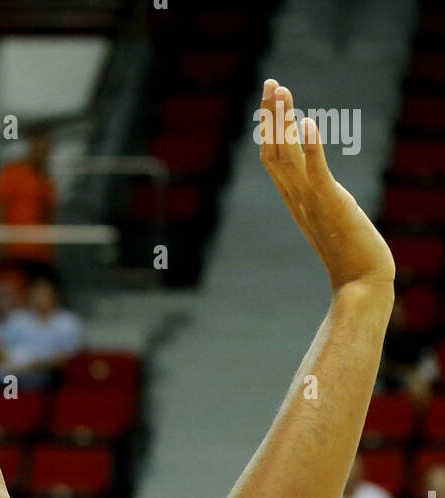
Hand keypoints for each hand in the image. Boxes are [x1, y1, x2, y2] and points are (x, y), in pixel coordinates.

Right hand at [259, 78, 395, 292]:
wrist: (360, 282)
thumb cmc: (350, 254)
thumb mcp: (329, 216)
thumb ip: (321, 198)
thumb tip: (320, 184)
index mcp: (294, 199)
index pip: (272, 157)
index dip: (269, 127)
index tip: (272, 98)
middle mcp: (297, 198)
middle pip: (273, 150)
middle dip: (271, 116)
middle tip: (271, 83)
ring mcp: (311, 202)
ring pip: (288, 156)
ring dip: (282, 122)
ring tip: (282, 93)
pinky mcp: (332, 204)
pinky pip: (317, 173)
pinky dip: (310, 148)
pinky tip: (306, 124)